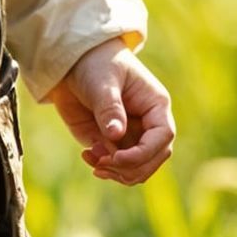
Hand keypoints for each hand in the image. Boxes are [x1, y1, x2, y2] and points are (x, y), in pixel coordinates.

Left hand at [46, 40, 174, 184]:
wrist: (73, 64)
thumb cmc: (96, 64)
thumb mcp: (102, 81)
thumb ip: (109, 108)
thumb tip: (115, 135)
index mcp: (155, 105)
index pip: (163, 137)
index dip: (144, 153)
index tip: (117, 157)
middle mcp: (147, 124)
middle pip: (153, 158)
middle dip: (129, 168)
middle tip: (101, 164)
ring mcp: (130, 136)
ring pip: (136, 169)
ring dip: (116, 172)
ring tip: (92, 160)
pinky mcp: (111, 143)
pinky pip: (115, 166)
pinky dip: (102, 167)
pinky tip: (87, 155)